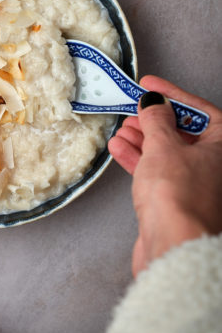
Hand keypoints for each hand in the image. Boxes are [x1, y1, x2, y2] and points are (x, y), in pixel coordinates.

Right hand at [108, 75, 221, 276]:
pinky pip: (159, 173)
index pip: (201, 111)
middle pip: (185, 133)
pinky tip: (121, 149)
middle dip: (156, 119)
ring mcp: (198, 187)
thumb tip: (154, 103)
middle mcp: (216, 167)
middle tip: (136, 108)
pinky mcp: (177, 203)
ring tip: (123, 129)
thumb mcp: (163, 145)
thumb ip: (156, 119)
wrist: (173, 247)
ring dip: (144, 139)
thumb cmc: (180, 198)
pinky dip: (140, 160)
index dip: (173, 94)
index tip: (151, 85)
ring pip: (170, 153)